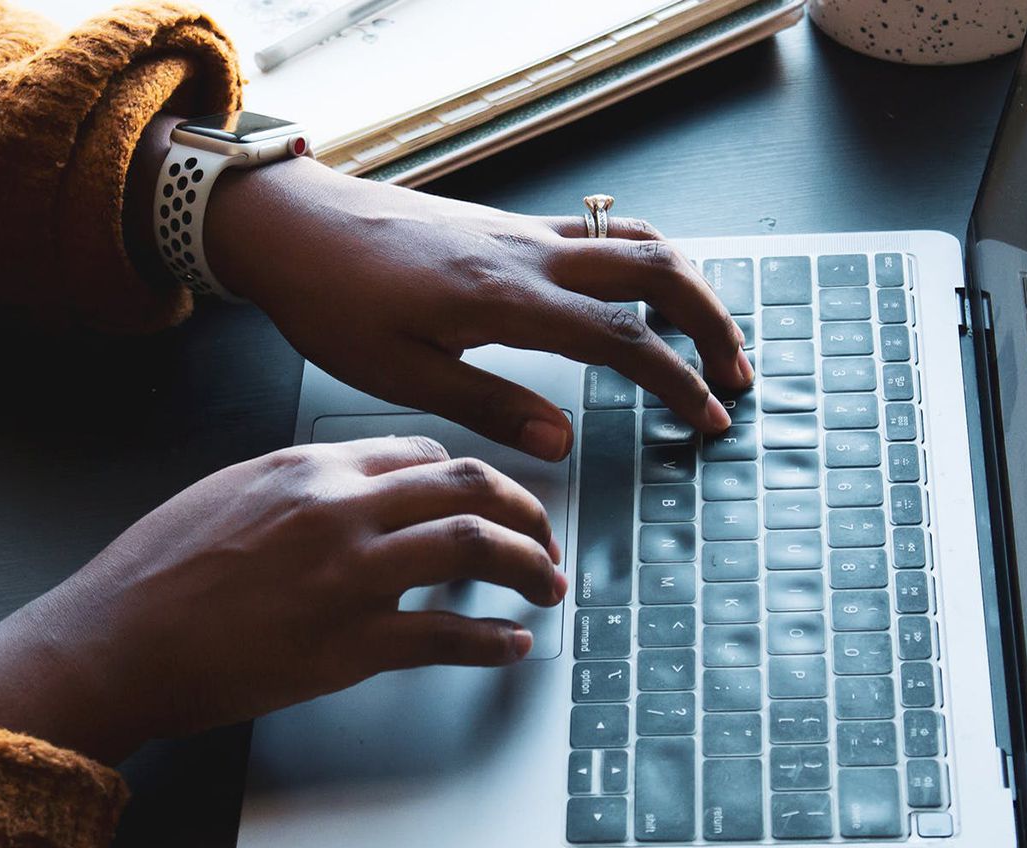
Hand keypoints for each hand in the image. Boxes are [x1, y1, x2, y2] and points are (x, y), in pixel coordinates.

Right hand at [0, 436, 562, 763]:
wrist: (115, 639)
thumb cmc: (155, 573)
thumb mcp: (227, 491)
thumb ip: (299, 485)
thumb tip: (353, 490)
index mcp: (309, 466)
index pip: (423, 453)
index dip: (471, 476)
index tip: (489, 499)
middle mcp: (339, 508)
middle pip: (468, 486)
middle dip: (526, 510)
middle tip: (544, 538)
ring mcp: (349, 575)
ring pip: (476, 547)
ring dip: (530, 566)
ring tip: (547, 585)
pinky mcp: (349, 644)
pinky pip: (447, 636)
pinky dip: (492, 642)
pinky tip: (510, 646)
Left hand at [205, 159, 753, 460]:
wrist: (291, 225)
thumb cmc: (330, 299)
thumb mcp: (398, 375)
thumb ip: (488, 407)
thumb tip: (563, 443)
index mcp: (506, 298)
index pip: (623, 339)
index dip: (676, 382)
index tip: (708, 419)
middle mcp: (527, 254)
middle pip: (656, 270)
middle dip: (711, 322)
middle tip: (735, 375)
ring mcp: (520, 232)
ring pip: (635, 240)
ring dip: (686, 284)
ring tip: (707, 335)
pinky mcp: (506, 226)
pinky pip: (598, 231)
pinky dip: (642, 260)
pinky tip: (641, 293)